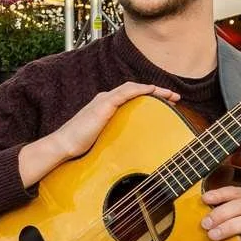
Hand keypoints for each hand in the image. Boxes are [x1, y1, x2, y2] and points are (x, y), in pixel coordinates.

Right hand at [21, 82, 180, 187]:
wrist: (64, 147)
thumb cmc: (80, 148)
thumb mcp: (104, 141)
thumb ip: (116, 139)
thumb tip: (131, 152)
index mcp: (106, 107)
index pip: (132, 97)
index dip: (151, 98)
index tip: (168, 104)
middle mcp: (106, 100)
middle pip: (136, 90)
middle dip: (158, 92)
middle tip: (176, 98)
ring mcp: (104, 100)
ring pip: (134, 88)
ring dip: (155, 90)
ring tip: (172, 95)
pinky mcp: (103, 104)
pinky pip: (126, 92)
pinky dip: (141, 90)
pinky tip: (154, 91)